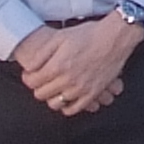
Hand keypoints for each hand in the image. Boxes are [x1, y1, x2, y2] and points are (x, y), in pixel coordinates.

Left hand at [16, 12, 143, 116]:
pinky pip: (74, 109)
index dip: (28, 78)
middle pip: (41, 94)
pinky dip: (67, 106)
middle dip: (38, 87)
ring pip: (55, 104)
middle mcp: (67, 80)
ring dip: (51, 97)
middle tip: (42, 81)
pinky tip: (67, 98)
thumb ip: (42, 53)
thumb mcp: (60, 37)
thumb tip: (30, 66)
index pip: (32, 82)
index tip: (31, 75)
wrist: (114, 38)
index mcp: (57, 66)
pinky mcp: (92, 94)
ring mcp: (80, 89)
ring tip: (54, 89)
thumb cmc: (90, 35)